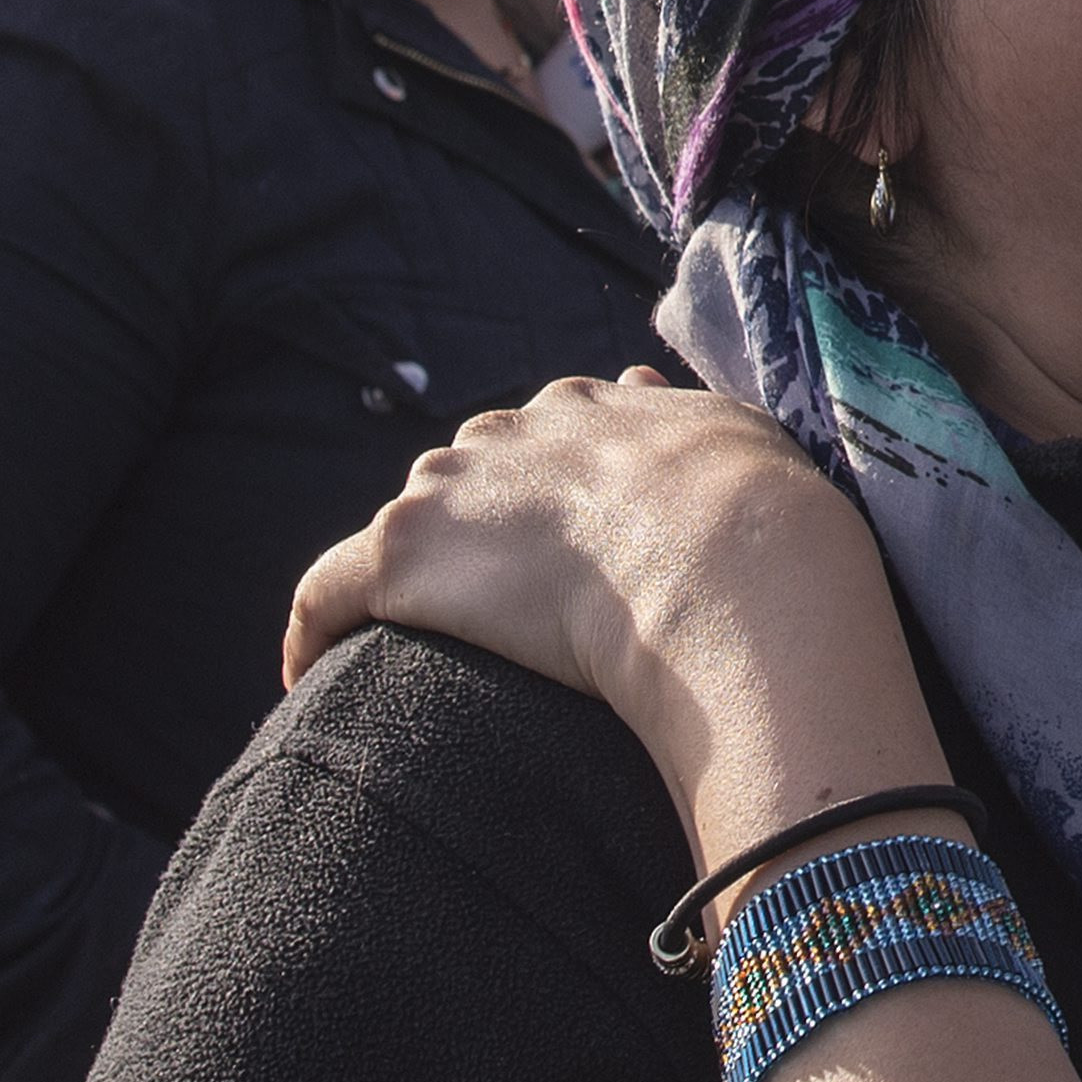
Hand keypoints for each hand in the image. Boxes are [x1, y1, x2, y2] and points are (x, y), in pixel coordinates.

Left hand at [287, 369, 950, 868]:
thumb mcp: (763, 462)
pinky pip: (329, 587)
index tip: (559, 548)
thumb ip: (719, 450)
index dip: (551, 495)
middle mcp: (519, 433)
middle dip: (476, 530)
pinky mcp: (406, 556)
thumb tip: (707, 446)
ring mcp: (458, 492)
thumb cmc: (776, 541)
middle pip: (471, 471)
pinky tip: (305, 670)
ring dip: (415, 582)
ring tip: (412, 651)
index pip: (553, 436)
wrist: (736, 572)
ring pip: (410, 529)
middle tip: (497, 611)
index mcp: (603, 411)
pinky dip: (312, 627)